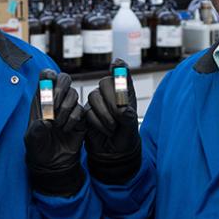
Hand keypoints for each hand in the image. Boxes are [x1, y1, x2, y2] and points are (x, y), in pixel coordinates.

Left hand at [24, 69, 86, 196]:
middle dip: (59, 90)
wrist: (53, 163)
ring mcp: (69, 107)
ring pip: (73, 94)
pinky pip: (81, 110)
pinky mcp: (80, 117)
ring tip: (57, 125)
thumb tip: (45, 120)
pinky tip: (66, 130)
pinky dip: (73, 119)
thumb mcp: (32, 139)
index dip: (48, 76)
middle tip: (53, 105)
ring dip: (65, 108)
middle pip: (64, 79)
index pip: (46, 76)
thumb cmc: (39, 148)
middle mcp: (56, 100)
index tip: (48, 86)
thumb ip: (35, 129)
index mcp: (40, 99)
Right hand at [84, 59, 142, 184]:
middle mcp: (111, 94)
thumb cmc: (126, 137)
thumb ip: (128, 116)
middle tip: (119, 114)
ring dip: (104, 113)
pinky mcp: (87, 112)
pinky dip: (97, 122)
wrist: (114, 153)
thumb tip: (122, 108)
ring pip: (94, 96)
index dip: (119, 68)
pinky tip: (106, 130)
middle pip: (105, 83)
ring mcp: (98, 102)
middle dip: (112, 99)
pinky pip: (87, 111)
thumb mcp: (131, 127)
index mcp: (125, 93)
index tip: (117, 65)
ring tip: (113, 127)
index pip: (122, 75)